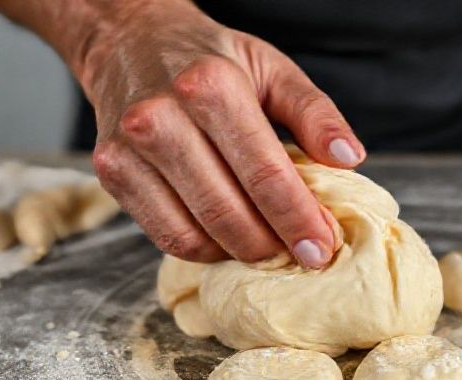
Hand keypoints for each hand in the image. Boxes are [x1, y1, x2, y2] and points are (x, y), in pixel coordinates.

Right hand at [67, 0, 363, 266]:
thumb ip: (315, 113)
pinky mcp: (111, 172)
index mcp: (210, 86)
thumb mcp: (273, 68)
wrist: (129, 41)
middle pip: (228, 213)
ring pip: (194, 234)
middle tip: (303, 257)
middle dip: (273, 246)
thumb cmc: (210, 60)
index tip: (323, 249)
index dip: (298, 220)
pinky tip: (230, 241)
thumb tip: (350, 159)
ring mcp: (130, 149)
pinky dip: (204, 250)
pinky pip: (166, 235)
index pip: (264, 174)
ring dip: (240, 254)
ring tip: (270, 249)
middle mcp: (162, 118)